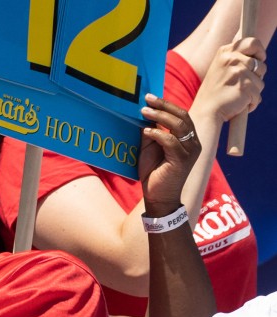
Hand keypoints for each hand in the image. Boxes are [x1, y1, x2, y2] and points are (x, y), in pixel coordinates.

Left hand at [138, 94, 201, 214]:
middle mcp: (193, 143)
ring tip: (144, 111)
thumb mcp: (150, 148)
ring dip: (160, 116)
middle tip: (147, 99)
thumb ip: (151, 132)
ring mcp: (190, 151)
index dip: (166, 105)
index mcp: (188, 139)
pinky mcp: (182, 160)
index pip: (181, 115)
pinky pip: (171, 141)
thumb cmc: (154, 173)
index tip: (150, 98)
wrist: (158, 197)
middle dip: (164, 106)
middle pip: (182, 117)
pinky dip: (158, 134)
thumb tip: (145, 114)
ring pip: (179, 126)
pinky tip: (146, 132)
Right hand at [196, 38, 266, 123]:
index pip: (252, 42)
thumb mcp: (221, 69)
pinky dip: (252, 102)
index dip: (259, 51)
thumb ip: (236, 59)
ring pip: (260, 80)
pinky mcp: (245, 86)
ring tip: (238, 95)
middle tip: (247, 82)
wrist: (205, 112)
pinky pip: (258, 94)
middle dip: (259, 73)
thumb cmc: (214, 93)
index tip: (259, 59)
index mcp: (225, 52)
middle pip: (261, 63)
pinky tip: (239, 104)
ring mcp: (239, 72)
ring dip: (254, 90)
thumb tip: (258, 56)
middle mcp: (232, 59)